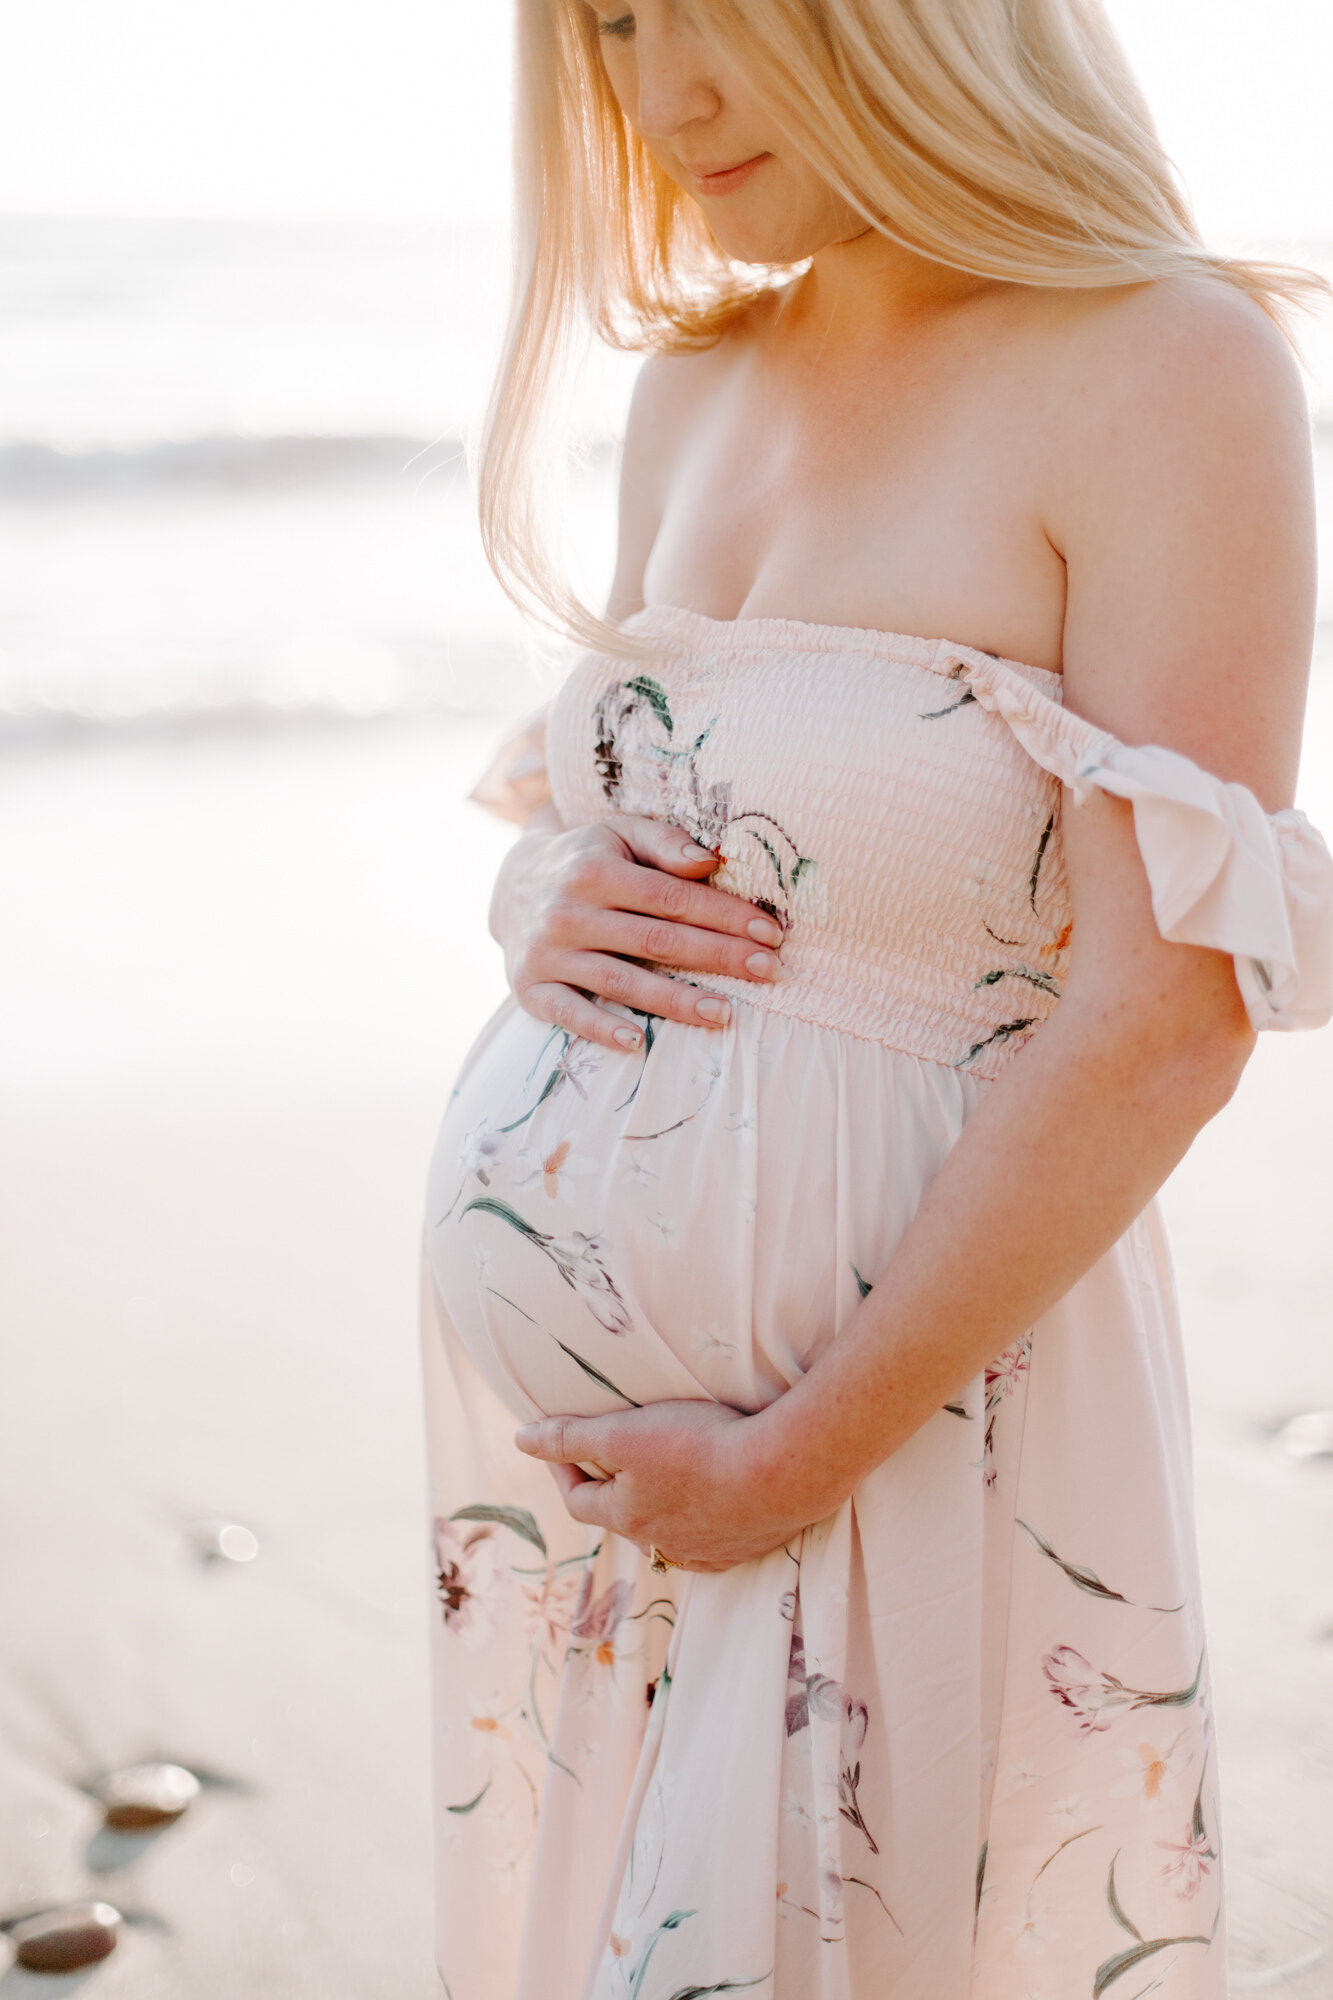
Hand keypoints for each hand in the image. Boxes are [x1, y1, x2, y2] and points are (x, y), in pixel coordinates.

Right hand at [490, 815, 785, 1053]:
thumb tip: (712, 862)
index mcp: (595, 871)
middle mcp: (568, 912)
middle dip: (717, 956)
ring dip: (675, 1001)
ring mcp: (547, 953)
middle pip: (656, 941)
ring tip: (725, 1014)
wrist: (511, 885)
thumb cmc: (586, 859)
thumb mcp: (620, 834)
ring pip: (620, 981)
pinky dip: (601, 1030)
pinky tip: (639, 1043)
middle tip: (768, 971)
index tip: (769, 933)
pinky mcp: (529, 988)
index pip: (672, 898)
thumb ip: (666, 843)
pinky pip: (568, 1014)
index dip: (724, 915)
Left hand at [513, 1400, 827, 1569]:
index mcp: (627, 1517)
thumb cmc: (700, 1446)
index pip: (577, 1499)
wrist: (784, 1472)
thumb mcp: (624, 1434)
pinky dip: (699, 1521)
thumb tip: (521, 1438)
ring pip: (666, 1532)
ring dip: (656, 1506)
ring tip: (661, 1474)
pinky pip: (711, 1540)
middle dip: (610, 1486)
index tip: (560, 1440)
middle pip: (622, 1517)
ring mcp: (708, 1549)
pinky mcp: (746, 1545)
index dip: (562, 1468)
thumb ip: (571, 1436)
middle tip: (612, 1452)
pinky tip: (710, 1503)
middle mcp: (662, 1542)